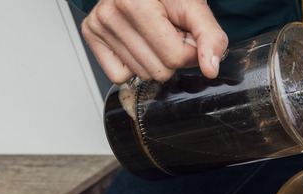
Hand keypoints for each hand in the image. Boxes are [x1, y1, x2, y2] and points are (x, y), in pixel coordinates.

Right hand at [81, 0, 228, 83]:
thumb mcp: (194, 7)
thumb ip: (210, 36)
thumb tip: (211, 68)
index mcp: (136, 2)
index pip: (174, 56)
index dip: (190, 51)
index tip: (187, 35)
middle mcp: (111, 13)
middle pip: (159, 71)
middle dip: (173, 57)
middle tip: (170, 34)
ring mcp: (98, 26)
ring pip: (142, 75)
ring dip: (155, 60)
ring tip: (154, 34)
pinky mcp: (91, 36)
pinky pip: (119, 76)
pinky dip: (134, 64)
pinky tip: (138, 42)